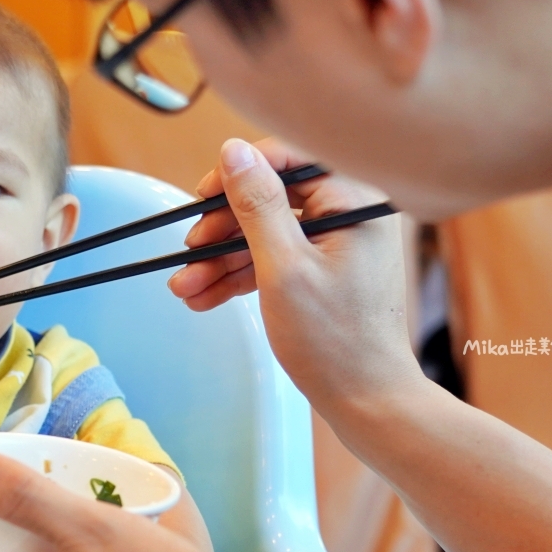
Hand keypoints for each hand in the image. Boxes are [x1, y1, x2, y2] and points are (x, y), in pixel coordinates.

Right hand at [167, 138, 421, 410]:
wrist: (367, 401)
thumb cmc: (334, 340)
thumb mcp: (283, 268)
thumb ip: (257, 205)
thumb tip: (233, 151)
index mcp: (355, 201)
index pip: (288, 161)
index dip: (237, 176)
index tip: (201, 199)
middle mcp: (351, 214)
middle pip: (271, 199)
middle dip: (221, 230)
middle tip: (188, 253)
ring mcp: (338, 244)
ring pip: (266, 234)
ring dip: (221, 261)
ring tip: (184, 288)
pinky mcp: (326, 271)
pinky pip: (275, 260)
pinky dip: (240, 277)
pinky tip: (204, 297)